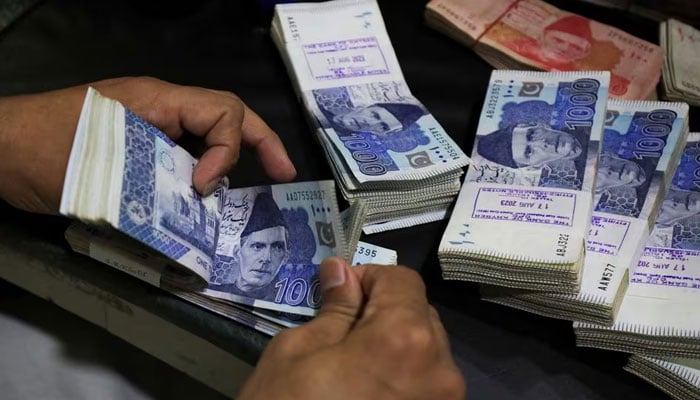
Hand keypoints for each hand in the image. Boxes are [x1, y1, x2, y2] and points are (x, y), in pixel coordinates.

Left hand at [0, 76, 295, 213]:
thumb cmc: (42, 152)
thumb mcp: (106, 164)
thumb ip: (160, 178)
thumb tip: (203, 200)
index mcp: (157, 100)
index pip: (222, 112)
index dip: (228, 150)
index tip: (206, 188)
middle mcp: (160, 109)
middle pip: (226, 115)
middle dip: (261, 142)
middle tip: (284, 173)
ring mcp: (148, 126)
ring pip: (207, 135)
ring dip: (230, 162)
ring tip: (244, 199)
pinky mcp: (137, 147)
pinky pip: (182, 155)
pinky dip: (199, 176)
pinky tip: (201, 204)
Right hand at [238, 257, 464, 399]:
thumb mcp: (297, 353)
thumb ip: (334, 308)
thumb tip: (342, 270)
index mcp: (406, 338)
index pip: (402, 280)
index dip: (369, 277)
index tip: (340, 294)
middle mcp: (441, 370)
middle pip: (420, 315)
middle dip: (383, 312)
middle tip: (341, 332)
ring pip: (426, 351)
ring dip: (395, 346)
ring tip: (353, 370)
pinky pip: (427, 385)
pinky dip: (403, 377)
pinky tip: (368, 393)